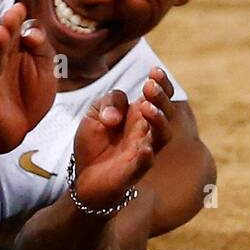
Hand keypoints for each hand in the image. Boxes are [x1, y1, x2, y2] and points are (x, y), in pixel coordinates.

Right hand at [0, 3, 56, 154]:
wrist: (17, 129)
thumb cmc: (30, 97)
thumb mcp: (46, 70)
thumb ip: (42, 49)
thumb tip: (33, 31)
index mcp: (16, 51)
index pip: (15, 30)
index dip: (16, 19)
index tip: (20, 7)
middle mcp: (0, 61)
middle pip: (2, 41)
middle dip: (6, 27)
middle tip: (11, 15)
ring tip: (0, 33)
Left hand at [71, 68, 175, 208]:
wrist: (83, 178)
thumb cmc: (94, 144)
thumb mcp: (94, 114)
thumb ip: (108, 103)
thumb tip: (117, 114)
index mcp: (138, 115)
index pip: (158, 97)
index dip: (161, 84)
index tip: (154, 71)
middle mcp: (146, 132)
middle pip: (165, 113)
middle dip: (161, 98)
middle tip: (149, 86)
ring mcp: (143, 152)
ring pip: (163, 136)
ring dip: (158, 121)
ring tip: (147, 108)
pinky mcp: (133, 172)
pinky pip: (146, 164)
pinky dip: (147, 156)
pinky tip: (145, 148)